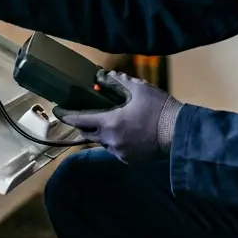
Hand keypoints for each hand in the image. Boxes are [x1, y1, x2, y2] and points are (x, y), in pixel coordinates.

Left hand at [54, 71, 184, 163]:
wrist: (179, 133)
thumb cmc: (159, 109)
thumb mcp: (139, 89)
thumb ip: (117, 82)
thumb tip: (102, 77)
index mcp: (110, 122)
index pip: (79, 119)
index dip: (66, 115)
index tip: (58, 110)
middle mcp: (110, 140)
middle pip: (87, 134)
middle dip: (84, 125)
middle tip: (85, 116)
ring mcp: (119, 152)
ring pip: (102, 142)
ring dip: (102, 133)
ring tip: (113, 121)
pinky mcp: (129, 160)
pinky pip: (115, 150)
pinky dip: (116, 141)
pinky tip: (127, 133)